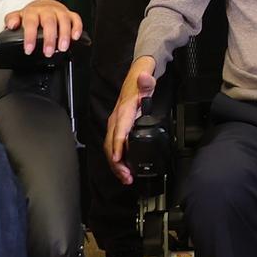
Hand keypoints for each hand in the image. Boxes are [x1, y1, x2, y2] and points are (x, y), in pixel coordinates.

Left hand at [4, 0, 81, 55]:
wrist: (44, 5)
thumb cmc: (32, 15)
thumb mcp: (18, 16)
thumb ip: (11, 19)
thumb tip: (11, 25)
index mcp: (33, 12)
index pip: (31, 23)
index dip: (30, 37)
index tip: (29, 49)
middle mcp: (47, 10)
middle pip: (49, 22)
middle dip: (49, 38)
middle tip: (48, 52)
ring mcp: (60, 11)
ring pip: (64, 20)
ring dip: (64, 34)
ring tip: (63, 48)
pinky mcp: (70, 14)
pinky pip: (76, 19)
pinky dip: (77, 27)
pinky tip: (75, 37)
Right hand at [102, 56, 158, 184]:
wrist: (133, 83)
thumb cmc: (139, 87)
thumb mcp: (145, 82)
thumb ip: (146, 81)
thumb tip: (144, 77)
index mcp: (123, 112)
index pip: (119, 131)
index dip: (117, 145)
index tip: (117, 159)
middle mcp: (115, 121)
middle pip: (111, 145)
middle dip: (117, 163)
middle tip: (126, 176)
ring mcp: (114, 127)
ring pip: (110, 150)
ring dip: (117, 166)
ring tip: (126, 178)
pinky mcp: (116, 132)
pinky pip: (113, 148)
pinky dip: (117, 162)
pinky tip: (124, 171)